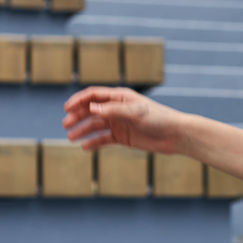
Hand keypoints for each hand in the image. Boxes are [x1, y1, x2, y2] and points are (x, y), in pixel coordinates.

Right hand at [62, 86, 189, 154]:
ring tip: (71, 138)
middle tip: (66, 125)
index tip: (67, 108)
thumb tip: (91, 107)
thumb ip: (113, 110)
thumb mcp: (135, 113)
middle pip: (91, 110)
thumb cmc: (159, 119)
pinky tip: (84, 147)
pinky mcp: (123, 137)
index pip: (94, 95)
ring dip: (82, 130)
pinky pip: (104, 139)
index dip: (79, 100)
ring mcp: (120, 123)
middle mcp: (118, 108)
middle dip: (77, 116)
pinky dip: (94, 142)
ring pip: (96, 125)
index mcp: (121, 97)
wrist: (176, 135)